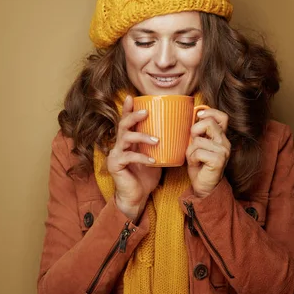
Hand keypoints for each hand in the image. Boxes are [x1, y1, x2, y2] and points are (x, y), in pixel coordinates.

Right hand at [106, 95, 161, 220]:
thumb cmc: (146, 176)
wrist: (137, 197)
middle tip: (147, 112)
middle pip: (123, 124)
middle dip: (133, 116)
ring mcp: (115, 154)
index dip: (128, 108)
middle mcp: (118, 144)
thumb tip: (178, 131)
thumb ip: (159, 144)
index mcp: (127, 140)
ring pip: (125, 138)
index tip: (132, 96)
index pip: (126, 121)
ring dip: (142, 136)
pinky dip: (142, 157)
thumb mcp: (155, 156)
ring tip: (156, 140)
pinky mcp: (116, 165)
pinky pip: (128, 157)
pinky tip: (152, 161)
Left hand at [186, 108, 230, 197]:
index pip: (222, 116)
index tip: (198, 116)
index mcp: (221, 137)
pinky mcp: (219, 160)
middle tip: (193, 142)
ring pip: (199, 140)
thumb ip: (198, 133)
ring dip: (191, 150)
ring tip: (195, 159)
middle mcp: (225, 142)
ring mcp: (223, 151)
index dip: (210, 112)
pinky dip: (192, 158)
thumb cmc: (199, 165)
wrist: (204, 187)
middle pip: (209, 123)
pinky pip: (198, 152)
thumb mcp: (197, 145)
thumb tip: (192, 117)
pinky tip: (197, 165)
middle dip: (195, 130)